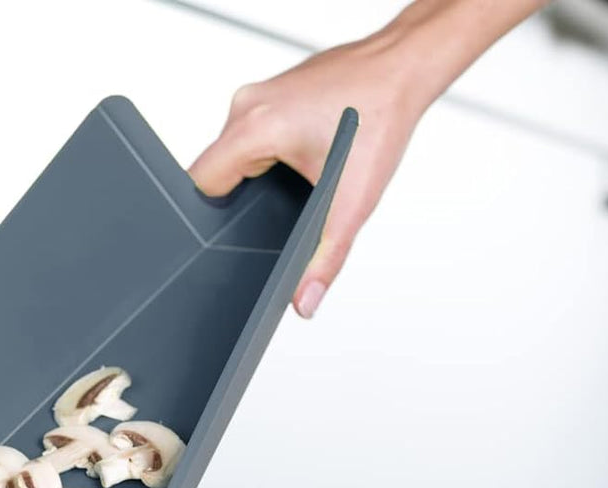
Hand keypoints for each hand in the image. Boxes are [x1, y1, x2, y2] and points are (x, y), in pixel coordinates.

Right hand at [189, 33, 431, 318]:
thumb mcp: (352, 201)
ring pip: (236, 153)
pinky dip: (273, 152)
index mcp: (254, 127)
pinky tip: (306, 155)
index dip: (213, 218)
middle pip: (218, 172)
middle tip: (285, 201)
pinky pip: (253, 134)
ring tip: (301, 173)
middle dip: (245, 197)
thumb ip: (325, 257)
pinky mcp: (272, 92)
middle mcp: (248, 105)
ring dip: (261, 174)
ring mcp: (259, 94)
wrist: (405, 67)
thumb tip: (305, 300)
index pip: (202, 184)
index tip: (235, 231)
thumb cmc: (382, 115)